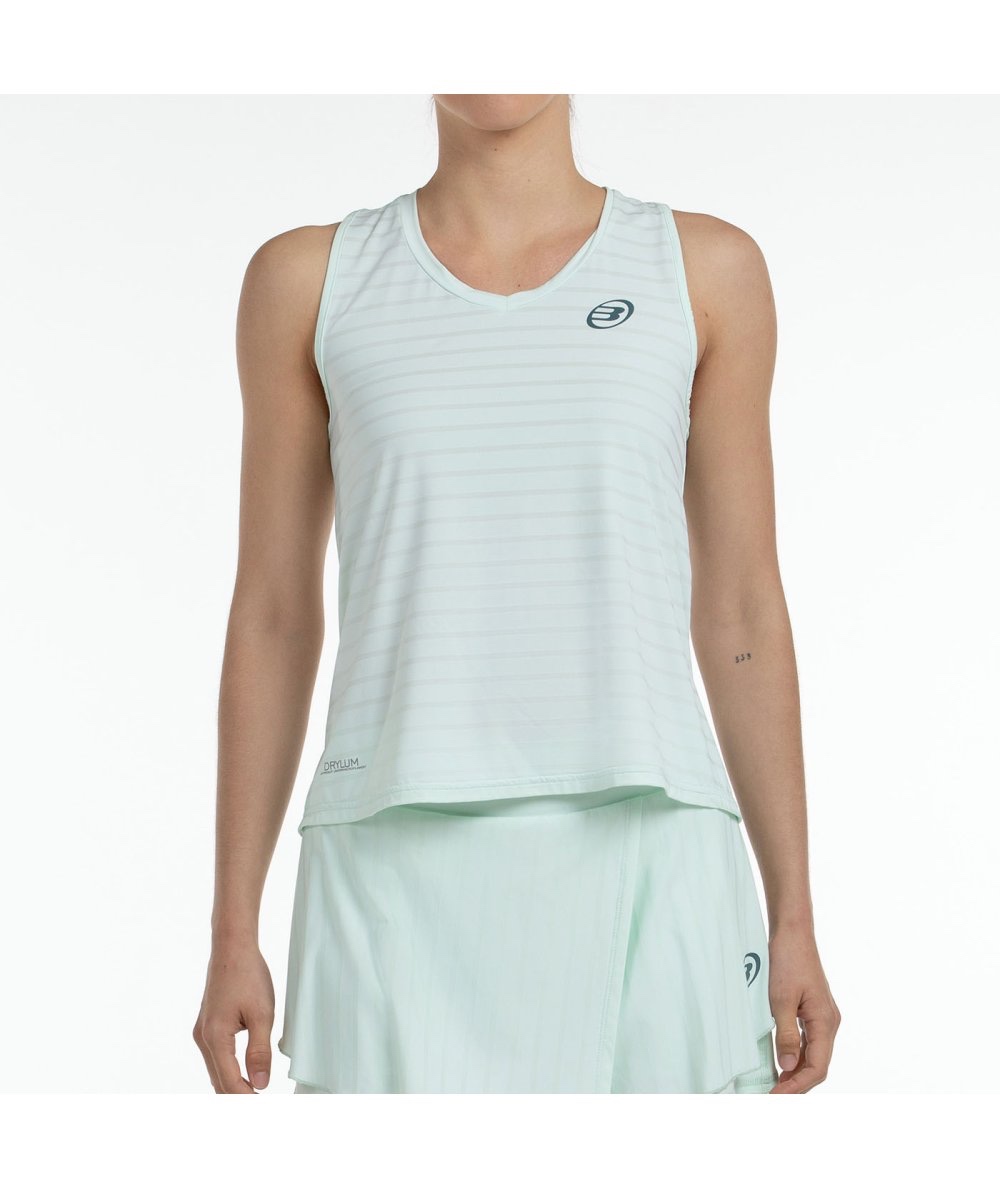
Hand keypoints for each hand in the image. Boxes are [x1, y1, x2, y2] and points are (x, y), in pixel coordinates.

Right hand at [193, 938, 274, 1092]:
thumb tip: (259, 1085)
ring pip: (216, 1070)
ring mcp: (202, 1031)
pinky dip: (228, 1070)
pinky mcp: (206, 1025)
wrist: (232, 948)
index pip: (229, 1083)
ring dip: (232, 1085)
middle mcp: (203, 1038)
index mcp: (215, 1037)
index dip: (246, 1099)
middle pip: (218, 1081)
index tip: (262, 1108)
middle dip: (237, 1097)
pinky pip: (216, 1057)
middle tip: (260, 1105)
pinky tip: (242, 1073)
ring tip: (255, 1094)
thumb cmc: (248, 976)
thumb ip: (259, 1051)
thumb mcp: (261, 1014)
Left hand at [767, 923, 840, 1092]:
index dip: (796, 1085)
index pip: (817, 1067)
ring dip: (795, 1071)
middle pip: (817, 1065)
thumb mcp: (781, 999)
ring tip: (774, 1084)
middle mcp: (829, 1022)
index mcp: (826, 1022)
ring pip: (813, 1054)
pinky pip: (808, 1041)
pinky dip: (795, 1055)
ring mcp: (821, 1016)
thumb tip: (788, 1066)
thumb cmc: (788, 960)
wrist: (792, 932)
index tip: (776, 1096)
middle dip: (796, 1083)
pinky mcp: (812, 1010)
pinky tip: (781, 1061)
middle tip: (772, 1096)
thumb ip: (786, 1034)